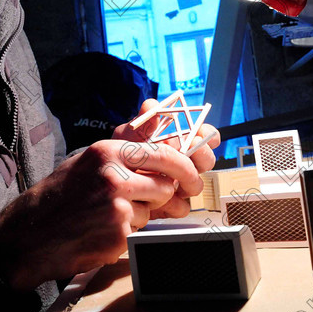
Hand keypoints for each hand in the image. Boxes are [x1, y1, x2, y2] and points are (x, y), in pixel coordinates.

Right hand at [0, 137, 204, 290]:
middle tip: (159, 201)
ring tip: (108, 215)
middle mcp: (114, 174)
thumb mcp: (89, 160)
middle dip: (163, 194)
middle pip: (165, 184)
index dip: (184, 167)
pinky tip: (101, 231)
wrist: (28, 234)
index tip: (191, 178)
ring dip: (139, 216)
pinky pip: (139, 232)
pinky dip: (125, 234)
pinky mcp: (117, 232)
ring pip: (153, 209)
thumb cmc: (59, 196)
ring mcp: (116, 205)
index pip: (163, 153)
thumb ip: (125, 143)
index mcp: (108, 150)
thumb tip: (158, 118)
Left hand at [112, 97, 220, 218]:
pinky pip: (181, 207)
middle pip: (206, 160)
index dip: (206, 135)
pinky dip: (170, 204)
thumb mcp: (127, 136)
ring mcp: (179, 185)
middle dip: (201, 156)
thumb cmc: (119, 156)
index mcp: (179, 143)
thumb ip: (142, 121)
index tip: (198, 135)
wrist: (105, 184)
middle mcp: (183, 163)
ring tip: (169, 180)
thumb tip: (151, 105)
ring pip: (196, 185)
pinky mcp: (171, 206)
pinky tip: (155, 200)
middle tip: (189, 153)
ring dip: (186, 182)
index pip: (204, 136)